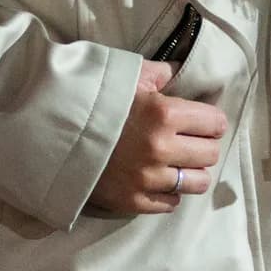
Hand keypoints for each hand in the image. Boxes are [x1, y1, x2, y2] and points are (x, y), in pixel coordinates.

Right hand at [86, 59, 228, 215]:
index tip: (204, 120)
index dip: (211, 119)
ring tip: (179, 161)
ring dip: (192, 170)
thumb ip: (161, 71)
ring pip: (198, 182)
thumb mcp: (129, 75)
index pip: (214, 122)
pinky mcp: (134, 201)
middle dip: (204, 144)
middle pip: (210, 154)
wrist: (56, 131)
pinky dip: (169, 190)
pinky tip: (159, 177)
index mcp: (163, 114)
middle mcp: (161, 149)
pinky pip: (172, 202)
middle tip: (191, 139)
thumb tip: (182, 68)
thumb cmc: (96, 98)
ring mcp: (148, 179)